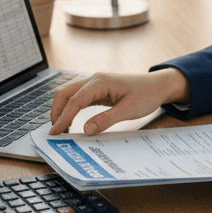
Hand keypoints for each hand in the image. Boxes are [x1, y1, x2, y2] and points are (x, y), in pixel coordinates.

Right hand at [49, 68, 190, 134]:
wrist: (157, 85)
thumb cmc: (146, 95)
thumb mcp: (129, 110)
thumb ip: (106, 120)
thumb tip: (86, 130)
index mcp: (100, 82)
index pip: (74, 101)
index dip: (62, 118)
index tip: (54, 133)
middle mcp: (93, 79)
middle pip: (64, 93)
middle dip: (56, 112)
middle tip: (55, 133)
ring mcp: (94, 83)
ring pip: (68, 93)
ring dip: (62, 110)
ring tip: (61, 129)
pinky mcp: (97, 89)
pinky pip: (77, 97)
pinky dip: (70, 108)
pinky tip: (71, 122)